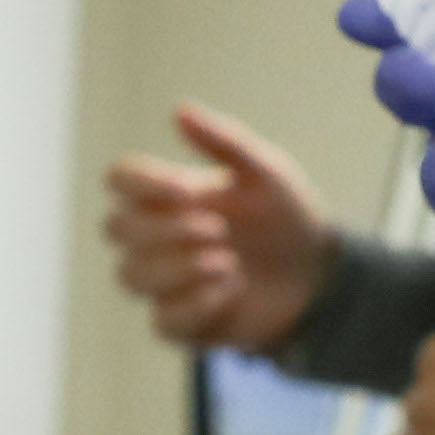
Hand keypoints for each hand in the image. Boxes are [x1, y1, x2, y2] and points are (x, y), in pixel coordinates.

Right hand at [101, 103, 333, 357]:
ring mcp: (165, 282)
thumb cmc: (286, 217)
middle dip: (164, 230)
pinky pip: (162, 321)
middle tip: (218, 230)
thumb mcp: (267, 172)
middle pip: (115, 229)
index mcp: (168, 194)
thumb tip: (179, 110)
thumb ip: (224, 142)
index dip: (140, 184)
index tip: (187, 190)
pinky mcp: (183, 324)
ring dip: (177, 267)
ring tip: (228, 260)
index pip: (119, 180)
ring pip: (130, 276)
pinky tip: (234, 289)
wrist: (319, 275)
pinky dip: (197, 304)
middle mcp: (156, 237)